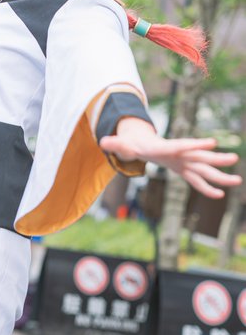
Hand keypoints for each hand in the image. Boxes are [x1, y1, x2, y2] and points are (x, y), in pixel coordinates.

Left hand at [99, 118, 241, 199]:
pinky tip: (219, 194)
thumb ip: (115, 144)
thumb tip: (103, 140)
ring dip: (219, 175)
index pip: (182, 145)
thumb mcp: (122, 145)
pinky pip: (197, 180)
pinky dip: (207, 187)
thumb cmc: (132, 145)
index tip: (211, 142)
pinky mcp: (183, 170)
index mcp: (166, 147)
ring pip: (204, 170)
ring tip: (237, 180)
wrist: (141, 144)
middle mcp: (179, 154)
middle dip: (215, 158)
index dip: (195, 145)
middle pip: (199, 157)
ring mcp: (183, 163)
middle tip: (233, 157)